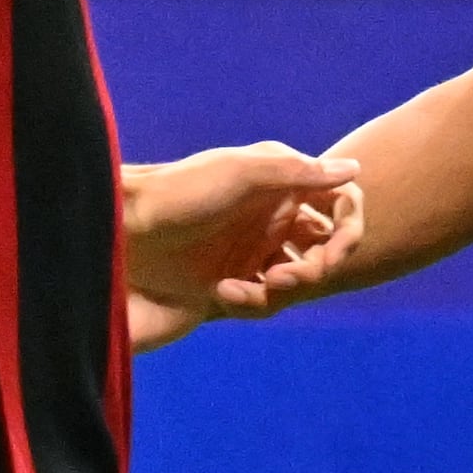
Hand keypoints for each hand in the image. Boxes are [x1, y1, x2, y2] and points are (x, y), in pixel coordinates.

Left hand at [119, 142, 366, 338]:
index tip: (340, 246)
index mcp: (281, 188)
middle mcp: (272, 220)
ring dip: (286, 287)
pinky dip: (254, 301)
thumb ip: (298, 171)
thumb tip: (354, 170)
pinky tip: (223, 293)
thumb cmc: (179, 191)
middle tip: (286, 274)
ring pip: (297, 279)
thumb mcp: (241, 171)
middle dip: (318, 266)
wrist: (119, 233)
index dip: (349, 226)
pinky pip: (263, 302)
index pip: (338, 204)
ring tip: (258, 285)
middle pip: (325, 248)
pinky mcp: (229, 286)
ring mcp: (252, 254)